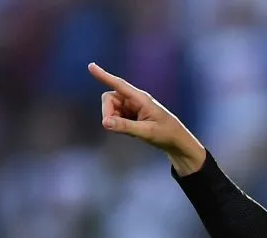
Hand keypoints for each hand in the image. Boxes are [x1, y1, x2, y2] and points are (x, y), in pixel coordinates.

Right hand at [88, 62, 205, 174]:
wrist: (176, 141)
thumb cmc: (165, 134)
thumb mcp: (146, 132)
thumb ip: (125, 127)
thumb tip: (104, 123)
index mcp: (141, 98)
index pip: (119, 85)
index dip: (104, 76)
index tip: (91, 66)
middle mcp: (134, 99)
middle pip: (109, 98)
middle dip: (107, 112)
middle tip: (112, 126)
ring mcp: (131, 107)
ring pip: (110, 109)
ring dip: (113, 120)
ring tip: (132, 130)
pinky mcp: (130, 114)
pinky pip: (115, 116)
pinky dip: (118, 124)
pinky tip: (133, 130)